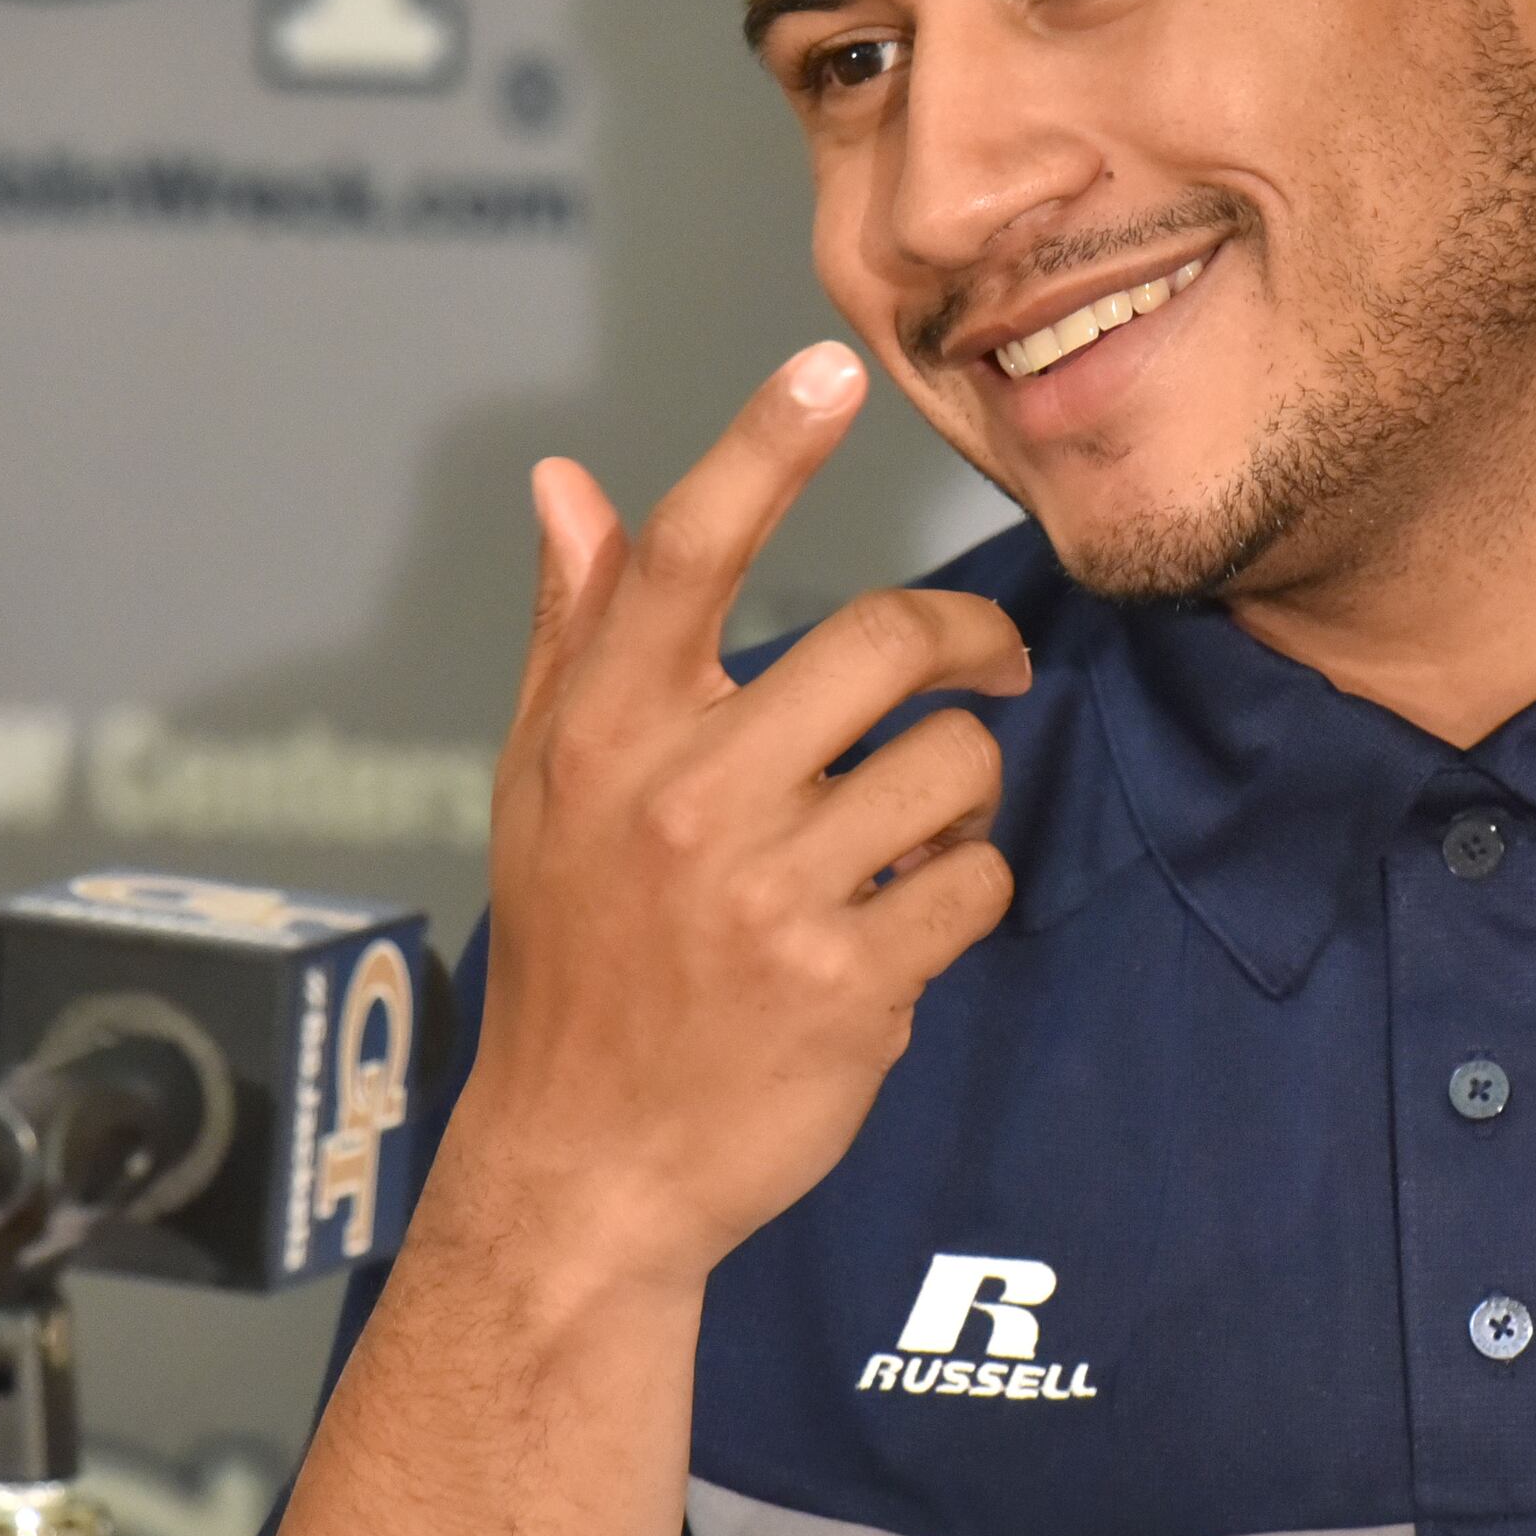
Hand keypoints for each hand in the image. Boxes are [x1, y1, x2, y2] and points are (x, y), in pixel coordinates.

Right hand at [450, 340, 1028, 1293]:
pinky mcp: (849, 984)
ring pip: (955, 766)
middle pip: (883, 642)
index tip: (826, 366)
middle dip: (967, 642)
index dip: (761, 448)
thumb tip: (567, 484)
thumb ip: (575, 630)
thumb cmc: (573, 955)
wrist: (588, 1169)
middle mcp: (681, 799)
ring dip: (963, 790)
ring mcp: (766, 895)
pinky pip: (976, 883)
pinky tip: (906, 923)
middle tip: (993, 659)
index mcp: (605, 734)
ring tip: (914, 832)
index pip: (682, 553)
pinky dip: (966, 893)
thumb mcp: (543, 787)